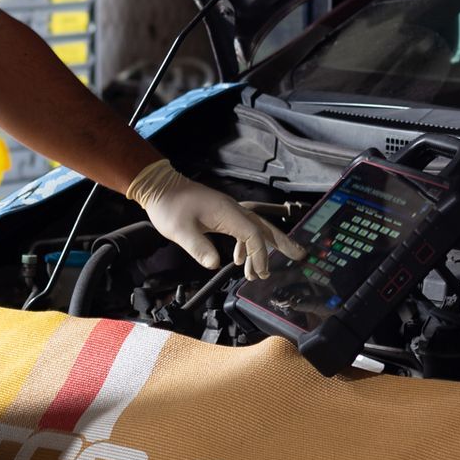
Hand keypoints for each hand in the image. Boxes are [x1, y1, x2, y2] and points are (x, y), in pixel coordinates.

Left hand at [127, 160, 304, 278]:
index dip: (260, 254)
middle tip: (299, 256)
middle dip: (281, 243)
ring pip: (254, 228)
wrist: (159, 186)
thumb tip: (215, 265)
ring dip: (261, 248)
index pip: (253, 234)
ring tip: (260, 271)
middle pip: (263, 227)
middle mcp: (232, 210)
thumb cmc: (170, 207)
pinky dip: (246, 244)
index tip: (260, 272)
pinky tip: (239, 258)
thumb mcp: (180, 231)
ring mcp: (228, 211)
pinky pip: (242, 229)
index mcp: (227, 212)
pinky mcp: (221, 213)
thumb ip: (198, 248)